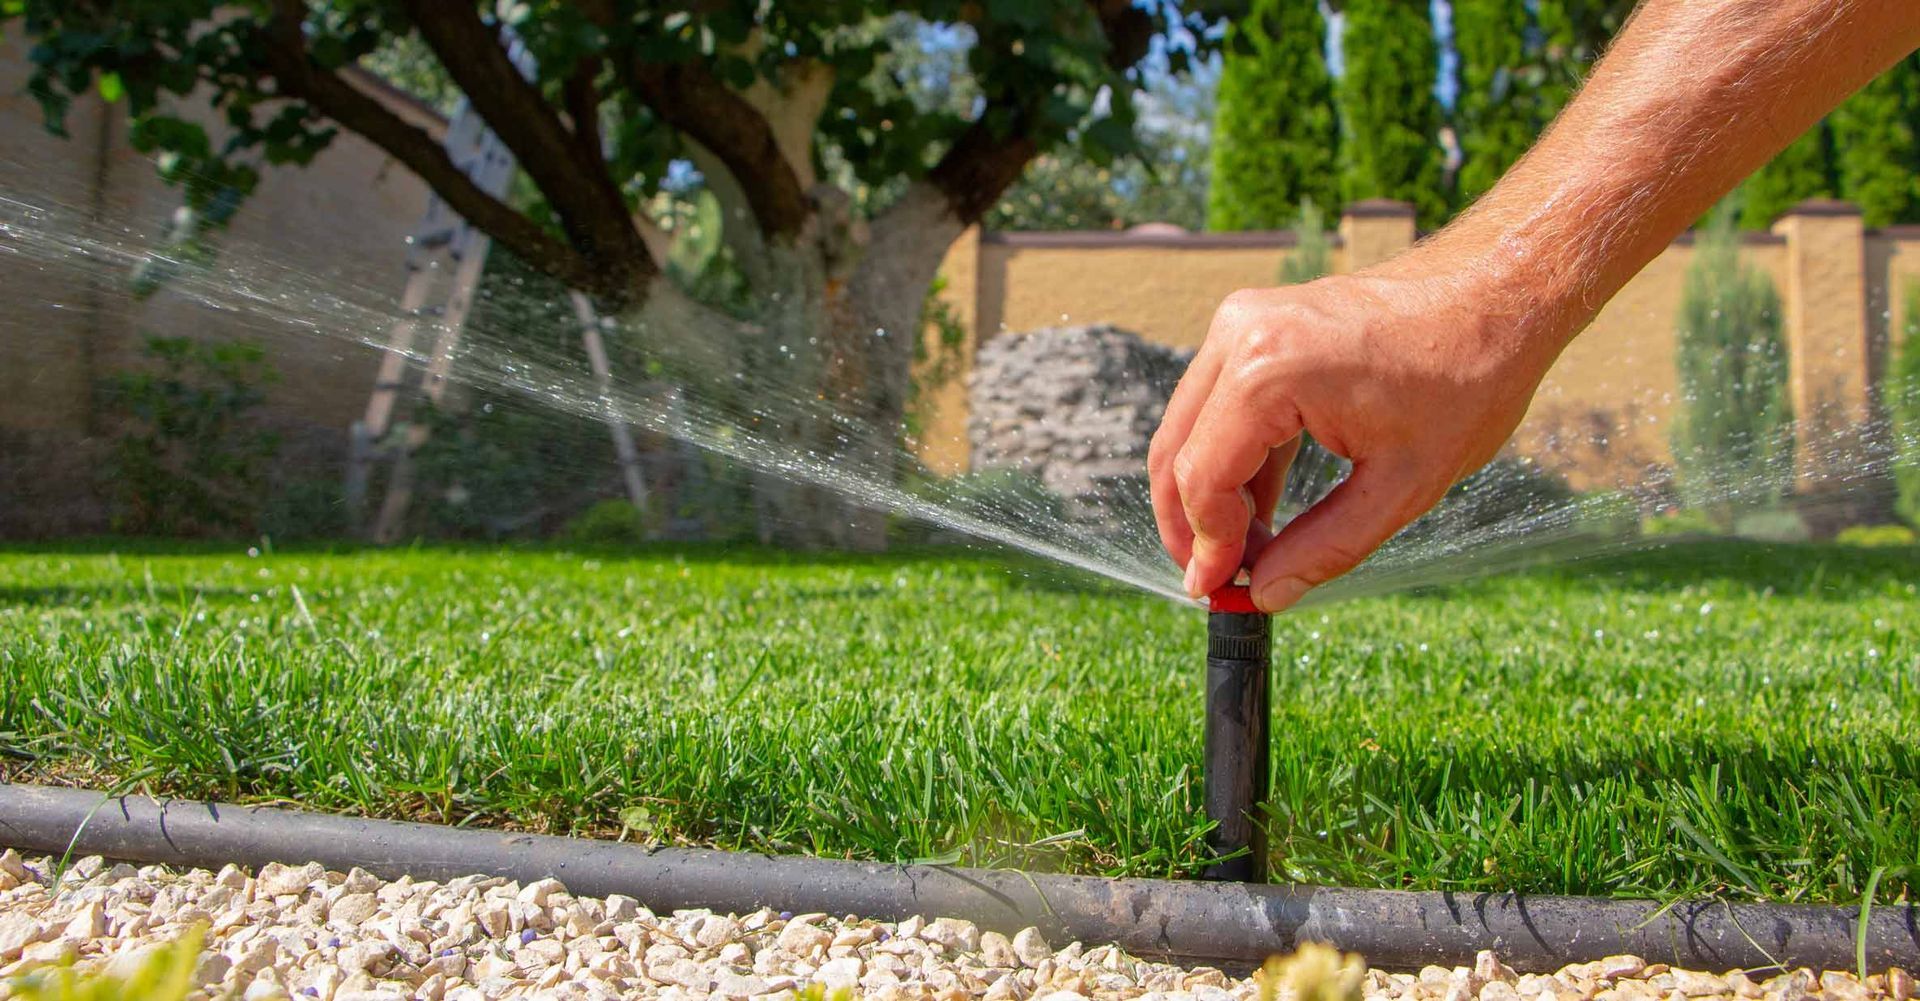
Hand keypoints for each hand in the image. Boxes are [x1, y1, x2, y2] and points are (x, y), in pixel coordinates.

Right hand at [1148, 247, 1567, 611]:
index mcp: (1269, 371)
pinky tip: (1258, 507)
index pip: (1202, 478)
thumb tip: (1264, 593)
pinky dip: (1229, 456)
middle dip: (1190, 524)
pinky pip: (1219, 402)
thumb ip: (1325, 548)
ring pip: (1190, 427)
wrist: (1497, 293)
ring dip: (1207, 493)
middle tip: (1217, 579)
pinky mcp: (1257, 322)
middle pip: (1178, 450)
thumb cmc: (1466, 379)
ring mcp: (1244, 320)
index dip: (1206, 545)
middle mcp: (1241, 334)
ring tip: (1244, 551)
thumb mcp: (1403, 486)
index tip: (1222, 590)